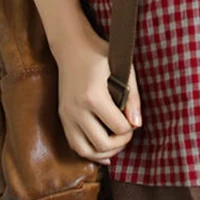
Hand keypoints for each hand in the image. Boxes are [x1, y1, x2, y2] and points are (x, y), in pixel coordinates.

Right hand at [54, 32, 142, 164]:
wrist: (72, 47)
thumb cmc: (102, 54)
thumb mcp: (124, 69)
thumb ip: (133, 97)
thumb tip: (137, 124)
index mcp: (94, 96)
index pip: (118, 128)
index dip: (130, 128)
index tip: (133, 119)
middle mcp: (77, 109)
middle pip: (102, 145)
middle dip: (120, 143)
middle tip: (127, 131)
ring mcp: (67, 115)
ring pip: (85, 151)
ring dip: (104, 153)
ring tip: (116, 143)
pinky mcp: (62, 117)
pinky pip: (74, 145)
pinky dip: (89, 151)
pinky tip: (103, 150)